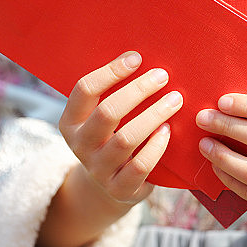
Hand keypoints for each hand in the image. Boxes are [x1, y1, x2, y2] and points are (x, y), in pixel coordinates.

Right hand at [58, 51, 182, 204]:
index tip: (137, 58)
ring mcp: (99, 169)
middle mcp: (80, 146)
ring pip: (126, 139)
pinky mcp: (120, 189)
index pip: (85, 90)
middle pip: (108, 112)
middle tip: (163, 76)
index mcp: (71, 122)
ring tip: (175, 100)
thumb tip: (140, 57)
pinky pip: (140, 165)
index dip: (111, 72)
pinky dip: (156, 145)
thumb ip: (114, 94)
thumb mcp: (103, 119)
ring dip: (153, 115)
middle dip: (138, 90)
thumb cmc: (113, 139)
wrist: (112, 187)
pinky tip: (168, 130)